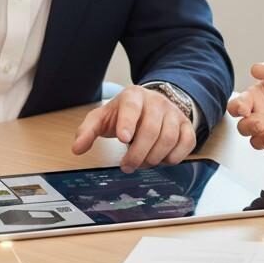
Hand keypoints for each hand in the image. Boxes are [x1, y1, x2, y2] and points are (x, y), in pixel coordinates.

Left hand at [72, 85, 196, 172]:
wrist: (152, 103)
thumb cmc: (125, 113)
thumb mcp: (103, 117)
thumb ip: (88, 131)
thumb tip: (77, 149)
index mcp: (133, 96)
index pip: (131, 108)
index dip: (128, 123)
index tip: (123, 139)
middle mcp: (156, 102)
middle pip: (150, 129)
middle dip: (138, 153)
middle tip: (127, 165)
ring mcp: (174, 113)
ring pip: (168, 138)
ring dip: (154, 158)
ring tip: (142, 163)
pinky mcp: (186, 125)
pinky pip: (187, 143)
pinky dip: (174, 157)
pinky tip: (161, 159)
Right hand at [227, 62, 263, 154]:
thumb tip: (254, 68)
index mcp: (253, 100)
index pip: (236, 106)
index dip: (236, 108)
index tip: (243, 108)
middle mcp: (258, 118)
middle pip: (243, 128)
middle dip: (249, 127)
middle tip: (260, 122)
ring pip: (256, 142)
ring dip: (262, 139)